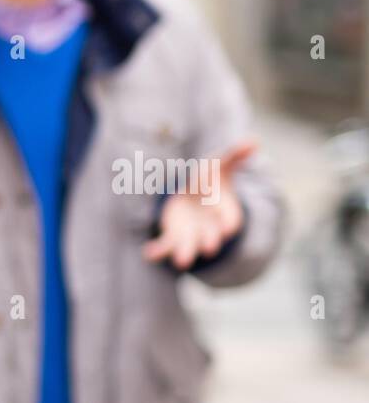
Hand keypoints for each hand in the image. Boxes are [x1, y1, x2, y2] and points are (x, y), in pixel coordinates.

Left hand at [142, 138, 256, 270]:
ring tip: (182, 262)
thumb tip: (254, 140)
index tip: (230, 227)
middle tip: (210, 248)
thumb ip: (235, 155)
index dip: (229, 222)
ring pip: (188, 247)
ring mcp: (189, 234)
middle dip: (210, 241)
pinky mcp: (171, 237)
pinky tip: (148, 253)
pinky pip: (163, 247)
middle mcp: (208, 227)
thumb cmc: (209, 181)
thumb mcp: (221, 166)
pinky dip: (156, 252)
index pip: (231, 221)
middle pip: (211, 237)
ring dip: (184, 253)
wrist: (192, 197)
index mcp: (224, 212)